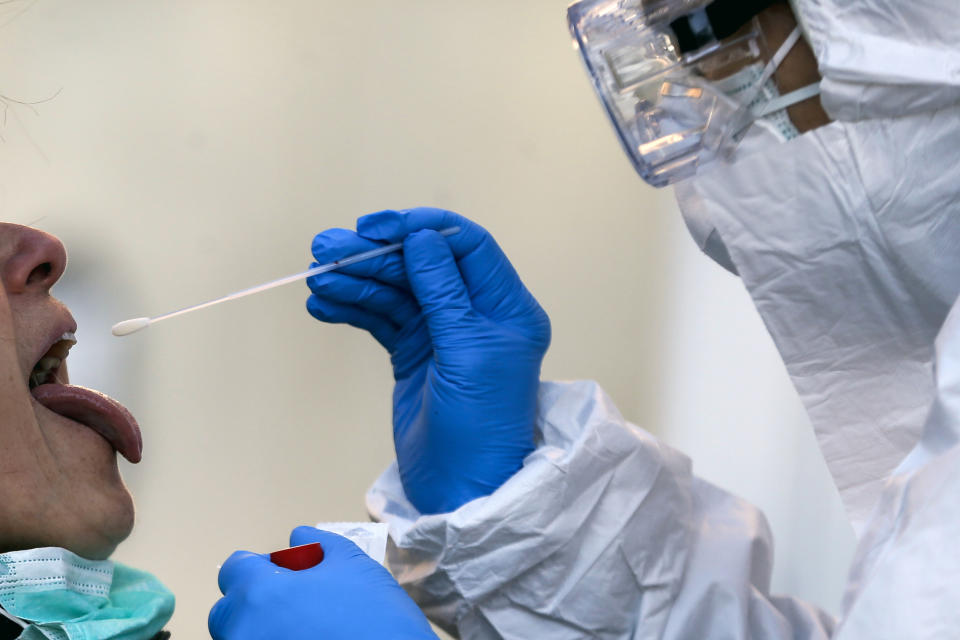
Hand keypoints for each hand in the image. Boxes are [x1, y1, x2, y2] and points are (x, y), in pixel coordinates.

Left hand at [209, 527, 436, 639]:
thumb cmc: (376, 619)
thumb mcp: (354, 566)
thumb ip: (320, 545)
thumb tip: (299, 537)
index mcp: (260, 594)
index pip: (235, 569)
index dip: (262, 566)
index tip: (285, 573)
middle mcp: (244, 631)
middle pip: (230, 610)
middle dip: (256, 602)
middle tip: (298, 603)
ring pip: (242, 636)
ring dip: (263, 627)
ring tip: (305, 627)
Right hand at [307, 208, 550, 513]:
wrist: (461, 490)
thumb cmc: (481, 428)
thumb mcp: (467, 352)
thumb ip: (443, 291)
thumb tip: (422, 237)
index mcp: (506, 307)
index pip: (465, 246)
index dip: (421, 230)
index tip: (377, 228)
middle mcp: (476, 314)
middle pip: (421, 265)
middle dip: (374, 255)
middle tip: (326, 251)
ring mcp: (442, 333)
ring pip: (396, 290)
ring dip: (355, 281)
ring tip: (317, 280)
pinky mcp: (414, 353)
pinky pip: (381, 318)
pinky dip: (353, 308)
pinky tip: (324, 305)